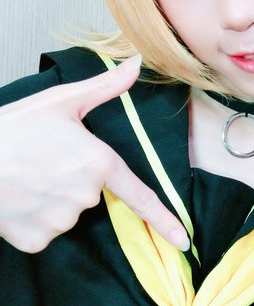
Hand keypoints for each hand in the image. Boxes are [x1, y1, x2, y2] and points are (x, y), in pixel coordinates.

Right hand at [0, 56, 189, 252]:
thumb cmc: (15, 128)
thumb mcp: (62, 101)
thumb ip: (105, 88)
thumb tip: (137, 65)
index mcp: (98, 163)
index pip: (140, 197)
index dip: (164, 220)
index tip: (184, 241)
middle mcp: (85, 196)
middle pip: (92, 193)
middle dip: (75, 178)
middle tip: (45, 161)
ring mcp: (60, 221)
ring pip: (68, 212)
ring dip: (55, 198)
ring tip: (28, 176)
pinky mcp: (36, 240)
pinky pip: (46, 231)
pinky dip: (36, 217)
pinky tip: (20, 198)